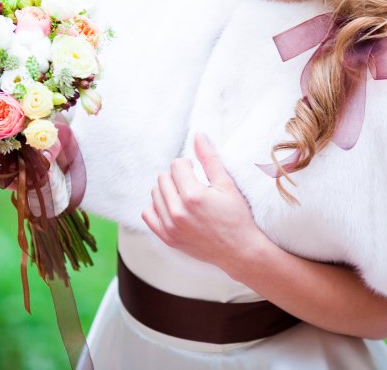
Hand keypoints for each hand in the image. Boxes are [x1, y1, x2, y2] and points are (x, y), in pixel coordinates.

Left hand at [142, 133, 263, 269]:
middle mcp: (178, 212)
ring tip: (184, 195)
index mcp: (193, 196)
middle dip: (177, 176)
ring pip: (155, 193)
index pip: (177, 165)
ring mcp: (170, 227)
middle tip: (193, 184)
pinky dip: (157, 207)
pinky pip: (148, 214)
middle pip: (163, 177)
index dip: (188, 165)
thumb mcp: (227, 184)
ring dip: (167, 189)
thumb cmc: (237, 217)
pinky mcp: (167, 238)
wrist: (239, 251)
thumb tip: (198, 135)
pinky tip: (173, 207)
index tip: (198, 172)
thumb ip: (209, 158)